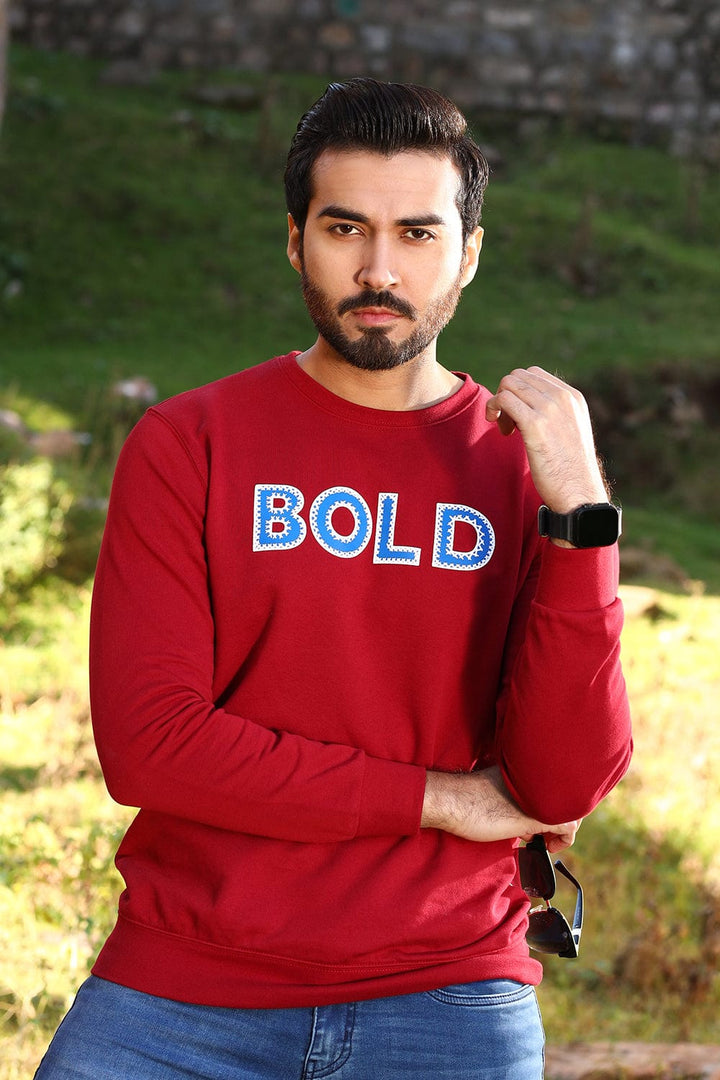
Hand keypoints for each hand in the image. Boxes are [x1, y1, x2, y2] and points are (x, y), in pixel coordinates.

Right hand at [422, 766, 580, 846]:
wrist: (452, 800)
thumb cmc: (466, 798)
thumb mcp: (497, 791)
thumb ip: (516, 797)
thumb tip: (525, 814)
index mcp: (527, 770)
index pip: (557, 785)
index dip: (556, 804)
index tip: (544, 820)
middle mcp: (538, 781)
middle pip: (568, 798)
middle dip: (562, 817)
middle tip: (548, 835)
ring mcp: (538, 798)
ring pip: (572, 812)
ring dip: (564, 829)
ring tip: (548, 841)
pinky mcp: (537, 817)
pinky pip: (568, 828)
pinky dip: (564, 840)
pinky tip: (549, 847)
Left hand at [485, 367, 607, 514]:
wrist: (579, 492)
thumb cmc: (570, 470)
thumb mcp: (570, 431)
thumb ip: (555, 413)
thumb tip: (527, 405)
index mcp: (572, 397)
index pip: (533, 374)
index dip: (518, 392)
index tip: (517, 416)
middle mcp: (562, 397)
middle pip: (518, 376)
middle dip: (506, 396)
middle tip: (507, 424)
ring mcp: (549, 409)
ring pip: (508, 385)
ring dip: (498, 404)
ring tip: (506, 429)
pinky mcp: (535, 424)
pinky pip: (504, 400)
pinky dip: (494, 410)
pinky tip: (503, 432)